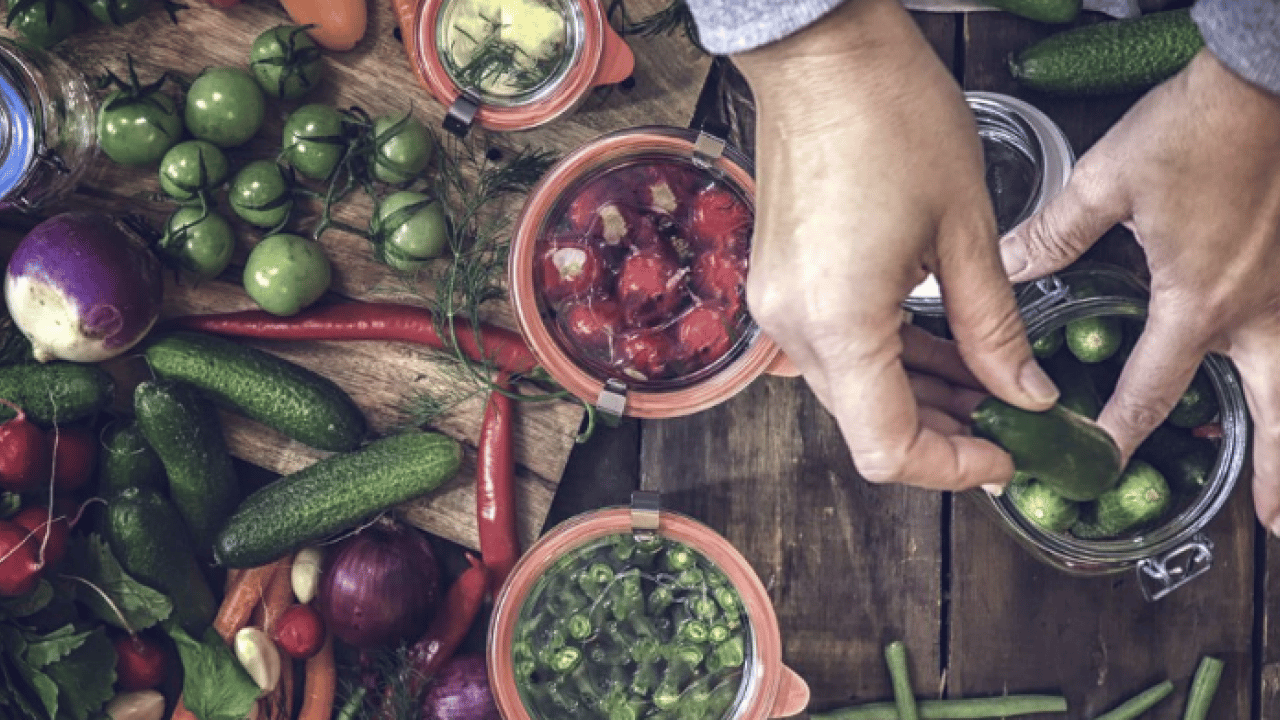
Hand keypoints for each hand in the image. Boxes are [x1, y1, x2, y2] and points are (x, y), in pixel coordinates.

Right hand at [732, 0, 1057, 490]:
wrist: (820, 53)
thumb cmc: (889, 115)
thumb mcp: (965, 229)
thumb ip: (993, 328)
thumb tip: (1025, 393)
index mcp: (840, 321)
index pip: (888, 447)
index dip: (952, 467)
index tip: (1006, 454)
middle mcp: (794, 327)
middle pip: (867, 425)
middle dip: (944, 434)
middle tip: (1010, 418)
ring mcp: (779, 306)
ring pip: (852, 391)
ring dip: (917, 397)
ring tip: (987, 379)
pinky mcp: (780, 283)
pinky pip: (836, 349)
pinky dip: (887, 360)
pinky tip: (939, 344)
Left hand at [999, 50, 1279, 531]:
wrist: (1272, 80)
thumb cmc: (1198, 128)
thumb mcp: (1108, 183)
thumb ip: (1054, 235)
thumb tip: (1009, 267)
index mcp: (1198, 303)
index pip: (1149, 393)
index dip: (1117, 435)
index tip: (1096, 463)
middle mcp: (1256, 312)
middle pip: (1272, 415)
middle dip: (1274, 476)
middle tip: (1272, 525)